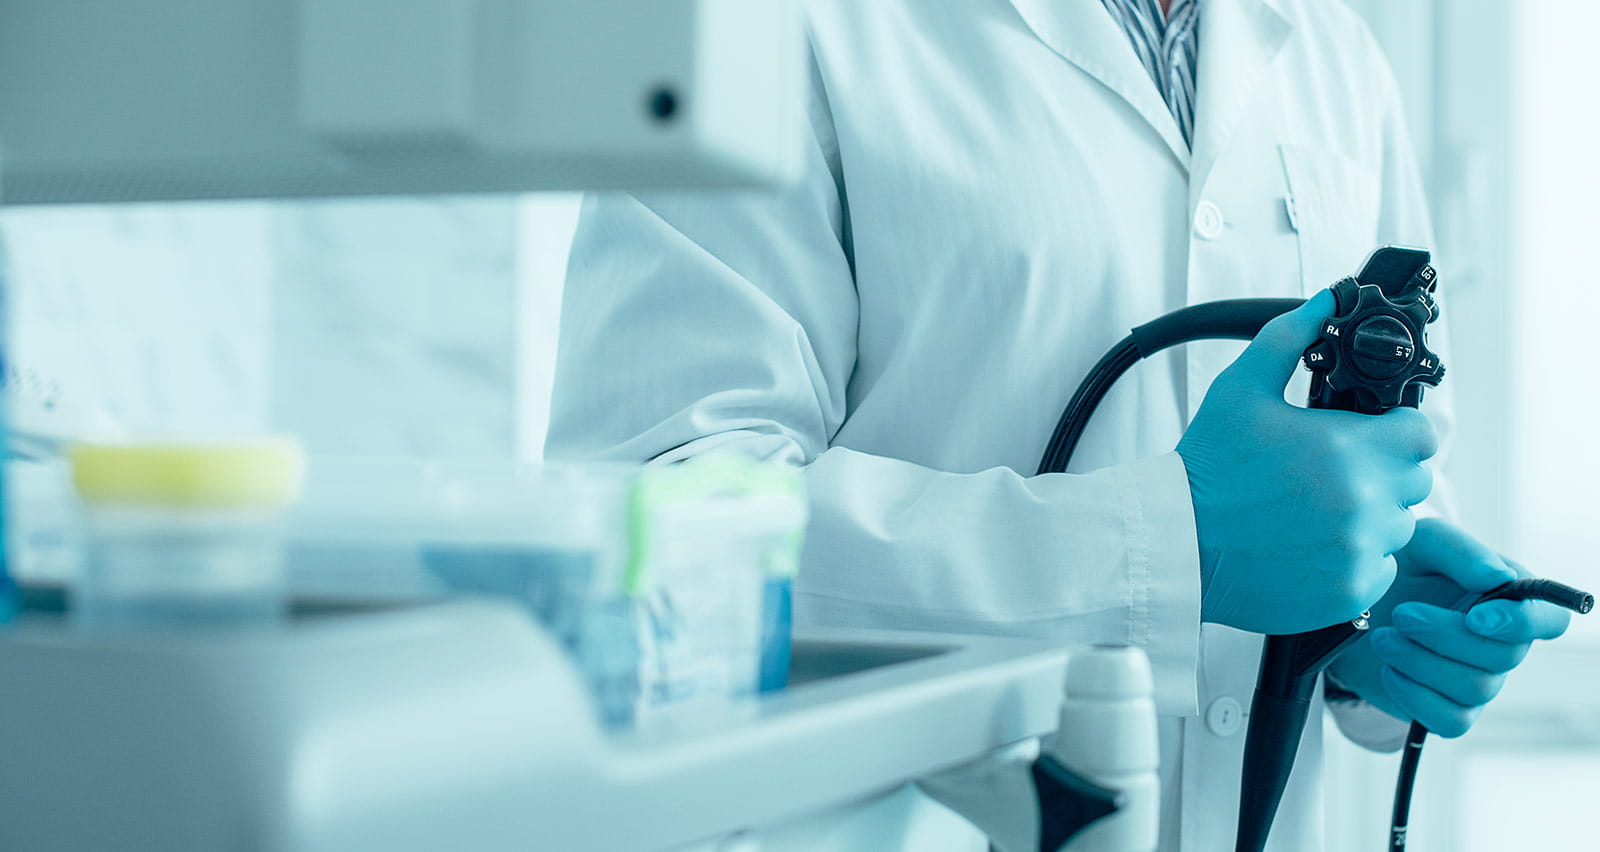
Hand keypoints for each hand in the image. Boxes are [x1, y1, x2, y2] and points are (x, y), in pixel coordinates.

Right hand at [1177, 289, 1438, 634]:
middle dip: (1382, 473)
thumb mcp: (1241, 387)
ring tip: (1314, 512)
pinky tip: (1307, 546)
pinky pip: (1378, 570)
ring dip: (1369, 518)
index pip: (1424, 435)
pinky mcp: (1348, 591)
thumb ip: (1290, 336)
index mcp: (1349, 449)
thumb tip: (1327, 297)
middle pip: (1415, 481)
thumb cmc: (1205, 466)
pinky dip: (1352, 560)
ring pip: (1398, 528)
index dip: (1397, 432)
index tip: (1367, 438)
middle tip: (1330, 473)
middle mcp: (1364, 502)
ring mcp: (1359, 551)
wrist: (1173, 541)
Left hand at [1327, 518, 1572, 736]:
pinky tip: (1389, 669)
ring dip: (1420, 661)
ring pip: (1474, 688)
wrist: (1352, 607)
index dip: (1522, 624)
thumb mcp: (1421, 542)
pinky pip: (1451, 722)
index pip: (1549, 620)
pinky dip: (1415, 696)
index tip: (1476, 617)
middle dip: (1445, 636)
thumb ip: (1459, 551)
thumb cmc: (1398, 568)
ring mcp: (1478, 680)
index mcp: (1508, 599)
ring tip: (1381, 637)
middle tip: (1401, 614)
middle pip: (1503, 657)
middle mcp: (1502, 643)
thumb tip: (1497, 577)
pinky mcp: (1448, 709)